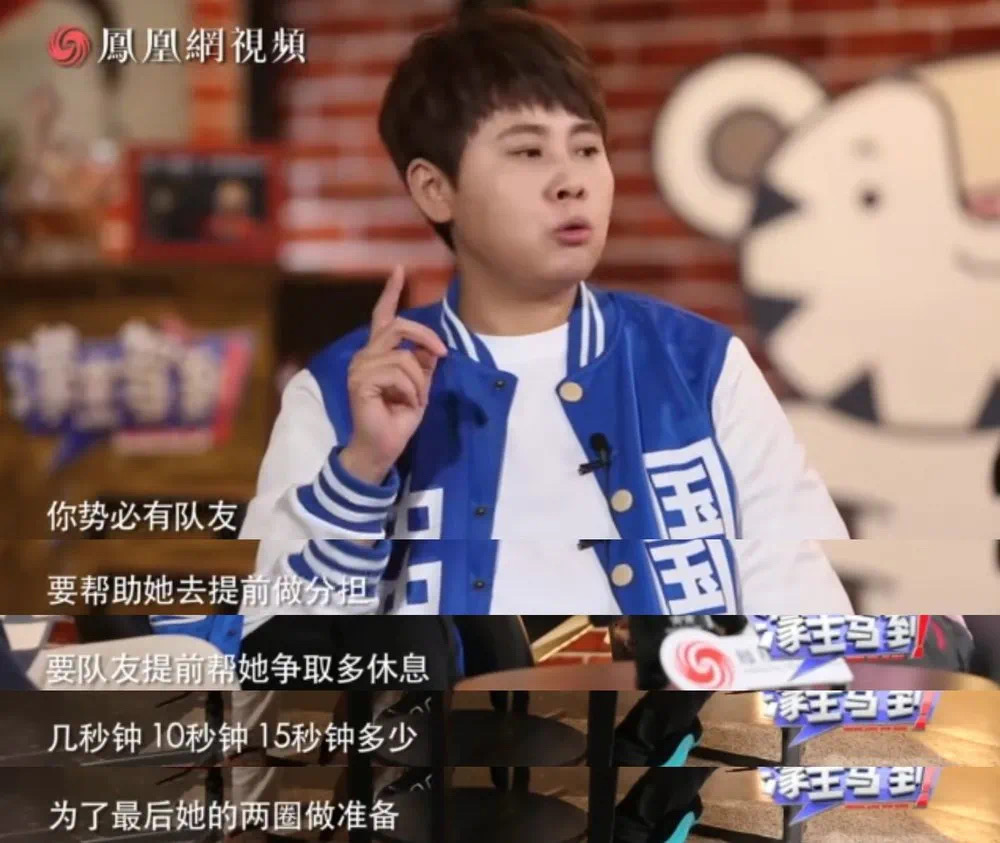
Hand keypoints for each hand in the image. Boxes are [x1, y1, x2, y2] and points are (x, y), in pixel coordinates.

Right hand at [341, 266, 447, 483]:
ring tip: (414, 400)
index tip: (399, 270)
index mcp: (378, 353)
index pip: (383, 317)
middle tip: (443, 354)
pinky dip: (411, 390)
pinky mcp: (360, 381)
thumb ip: (424, 364)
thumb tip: (433, 347)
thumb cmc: (398, 419)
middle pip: (399, 326)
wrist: (382, 448)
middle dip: (426, 337)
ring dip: (419, 381)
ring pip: (404, 356)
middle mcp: (365, 355)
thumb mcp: (419, 387)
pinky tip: (405, 404)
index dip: (391, 293)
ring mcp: (360, 367)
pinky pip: (398, 372)